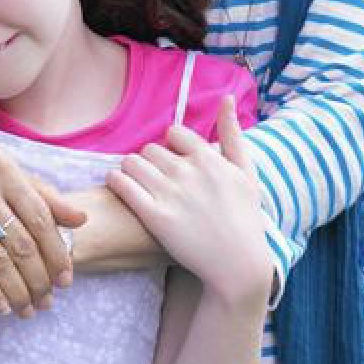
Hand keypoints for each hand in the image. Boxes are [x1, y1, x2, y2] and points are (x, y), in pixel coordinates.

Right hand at [0, 130, 85, 314]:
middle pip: (22, 243)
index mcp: (0, 166)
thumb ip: (37, 189)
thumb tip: (80, 217)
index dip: (57, 252)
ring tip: (27, 308)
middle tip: (48, 300)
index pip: (41, 216)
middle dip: (40, 279)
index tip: (66, 279)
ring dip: (17, 291)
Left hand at [105, 96, 269, 306]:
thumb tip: (227, 98)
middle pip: (150, 149)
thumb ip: (234, 134)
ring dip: (130, 169)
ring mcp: (170, 193)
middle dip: (151, 161)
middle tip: (155, 178)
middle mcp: (188, 171)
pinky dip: (115, 181)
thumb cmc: (244, 219)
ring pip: (132, 162)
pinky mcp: (154, 216)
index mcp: (209, 158)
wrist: (237, 265)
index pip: (173, 133)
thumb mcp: (247, 174)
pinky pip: (122, 184)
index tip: (174, 163)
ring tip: (136, 182)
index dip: (172, 147)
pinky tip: (118, 185)